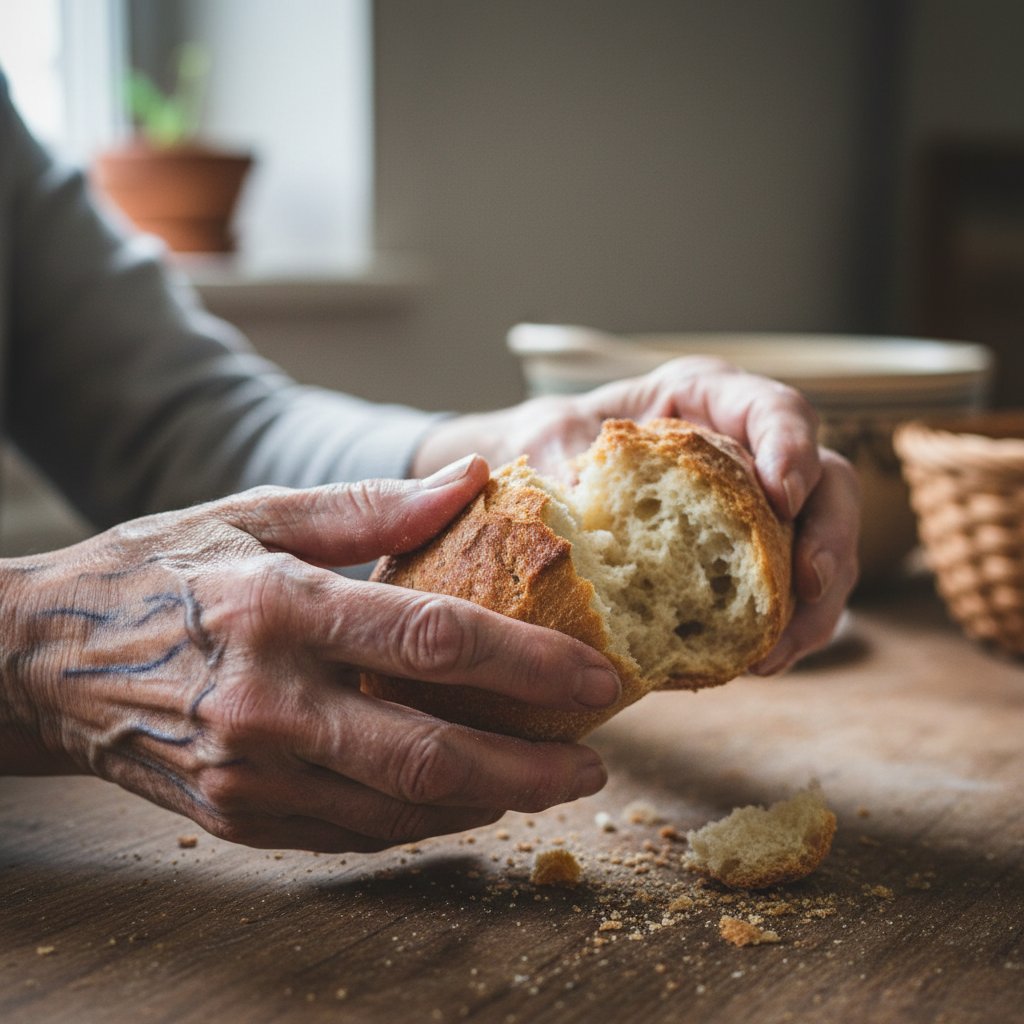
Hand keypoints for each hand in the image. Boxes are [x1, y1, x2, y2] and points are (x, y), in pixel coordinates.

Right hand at [0, 456, 618, 850]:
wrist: (43, 660)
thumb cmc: (160, 571)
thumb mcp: (257, 514)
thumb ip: (371, 505)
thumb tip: (471, 479)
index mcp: (280, 607)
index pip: (434, 640)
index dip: (530, 664)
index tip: (596, 678)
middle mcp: (269, 702)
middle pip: (433, 754)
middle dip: (533, 766)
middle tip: (594, 762)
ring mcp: (251, 773)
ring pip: (402, 808)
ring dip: (490, 799)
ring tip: (545, 778)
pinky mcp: (238, 818)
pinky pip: (356, 833)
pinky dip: (424, 819)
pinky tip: (465, 796)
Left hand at [413, 357, 859, 670]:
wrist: (547, 475)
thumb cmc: (555, 441)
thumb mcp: (550, 437)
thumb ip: (565, 456)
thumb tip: (578, 496)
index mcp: (709, 399)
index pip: (776, 410)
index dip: (791, 447)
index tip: (782, 493)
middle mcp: (750, 447)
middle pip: (829, 484)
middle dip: (828, 537)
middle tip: (809, 583)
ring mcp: (762, 505)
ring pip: (822, 547)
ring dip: (813, 605)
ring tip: (774, 654)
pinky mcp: (755, 558)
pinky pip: (794, 595)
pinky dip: (786, 631)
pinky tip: (759, 664)